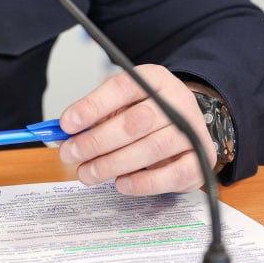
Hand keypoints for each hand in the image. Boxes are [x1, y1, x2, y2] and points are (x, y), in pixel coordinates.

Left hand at [57, 65, 213, 194]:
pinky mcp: (200, 161)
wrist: (186, 122)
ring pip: (150, 149)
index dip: (91, 107)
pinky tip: (121, 183)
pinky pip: (172, 175)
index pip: (121, 88)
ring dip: (112, 164)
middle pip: (135, 122)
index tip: (66, 124)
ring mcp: (192, 132)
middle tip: (71, 154)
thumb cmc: (146, 112)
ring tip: (87, 173)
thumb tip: (62, 132)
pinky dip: (143, 183)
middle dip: (97, 141)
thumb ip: (95, 114)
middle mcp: (177, 102)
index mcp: (154, 79)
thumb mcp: (121, 102)